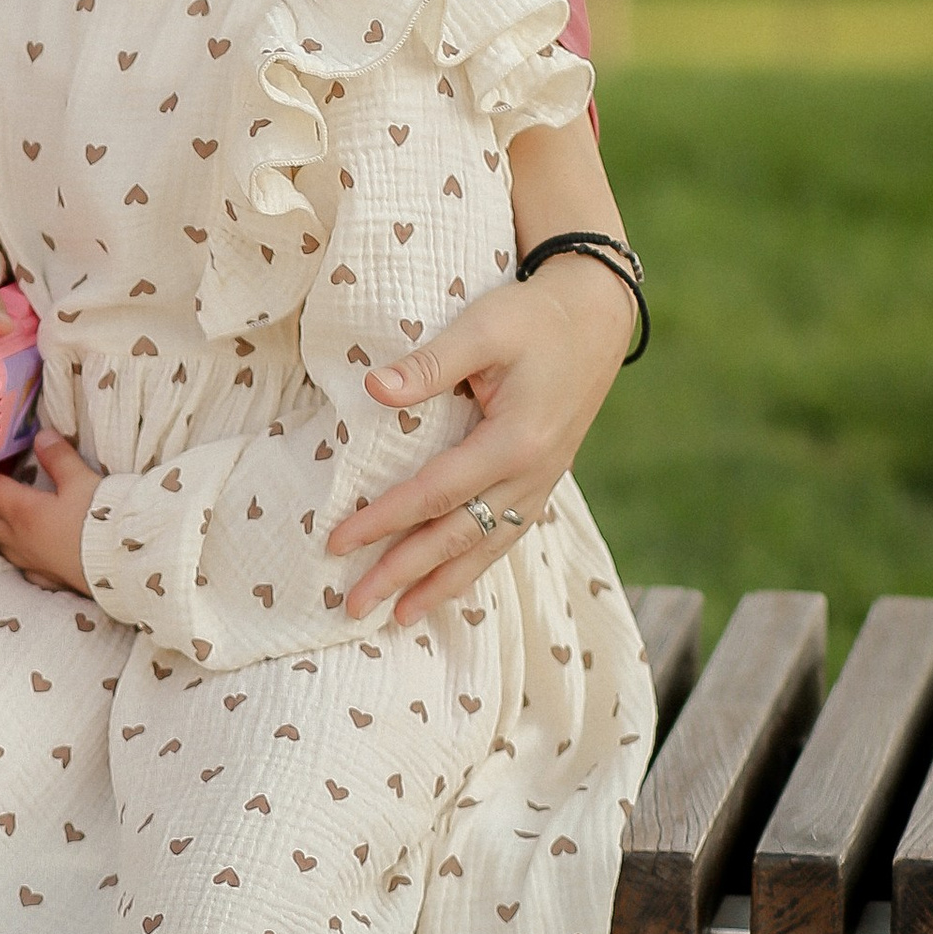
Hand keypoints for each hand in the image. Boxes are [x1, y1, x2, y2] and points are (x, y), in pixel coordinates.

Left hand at [0, 428, 99, 593]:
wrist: (124, 567)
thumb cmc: (101, 522)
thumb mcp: (82, 481)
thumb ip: (59, 457)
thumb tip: (41, 436)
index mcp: (22, 511)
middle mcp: (18, 538)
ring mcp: (29, 561)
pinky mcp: (45, 577)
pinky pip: (18, 561)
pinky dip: (11, 547)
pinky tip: (18, 546)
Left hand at [328, 253, 633, 623]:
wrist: (595, 316)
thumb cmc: (532, 318)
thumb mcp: (481, 329)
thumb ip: (428, 364)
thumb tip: (373, 389)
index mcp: (515, 442)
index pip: (434, 493)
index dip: (384, 520)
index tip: (337, 543)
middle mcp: (532, 474)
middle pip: (457, 536)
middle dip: (404, 574)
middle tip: (354, 605)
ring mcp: (542, 482)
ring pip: (486, 547)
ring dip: (441, 584)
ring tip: (400, 617)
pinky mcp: (543, 480)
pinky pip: (506, 535)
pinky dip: (475, 565)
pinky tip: (450, 583)